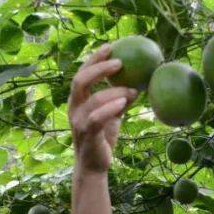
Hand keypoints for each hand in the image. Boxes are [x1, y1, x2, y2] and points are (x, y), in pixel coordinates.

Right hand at [68, 43, 138, 173]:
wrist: (94, 166)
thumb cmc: (102, 138)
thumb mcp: (112, 115)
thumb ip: (120, 100)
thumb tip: (139, 85)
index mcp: (78, 100)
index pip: (82, 73)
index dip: (94, 58)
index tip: (111, 47)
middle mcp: (74, 108)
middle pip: (80, 80)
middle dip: (99, 68)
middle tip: (120, 62)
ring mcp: (78, 121)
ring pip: (93, 99)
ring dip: (115, 92)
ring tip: (133, 90)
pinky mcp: (86, 135)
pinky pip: (96, 118)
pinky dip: (111, 108)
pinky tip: (125, 102)